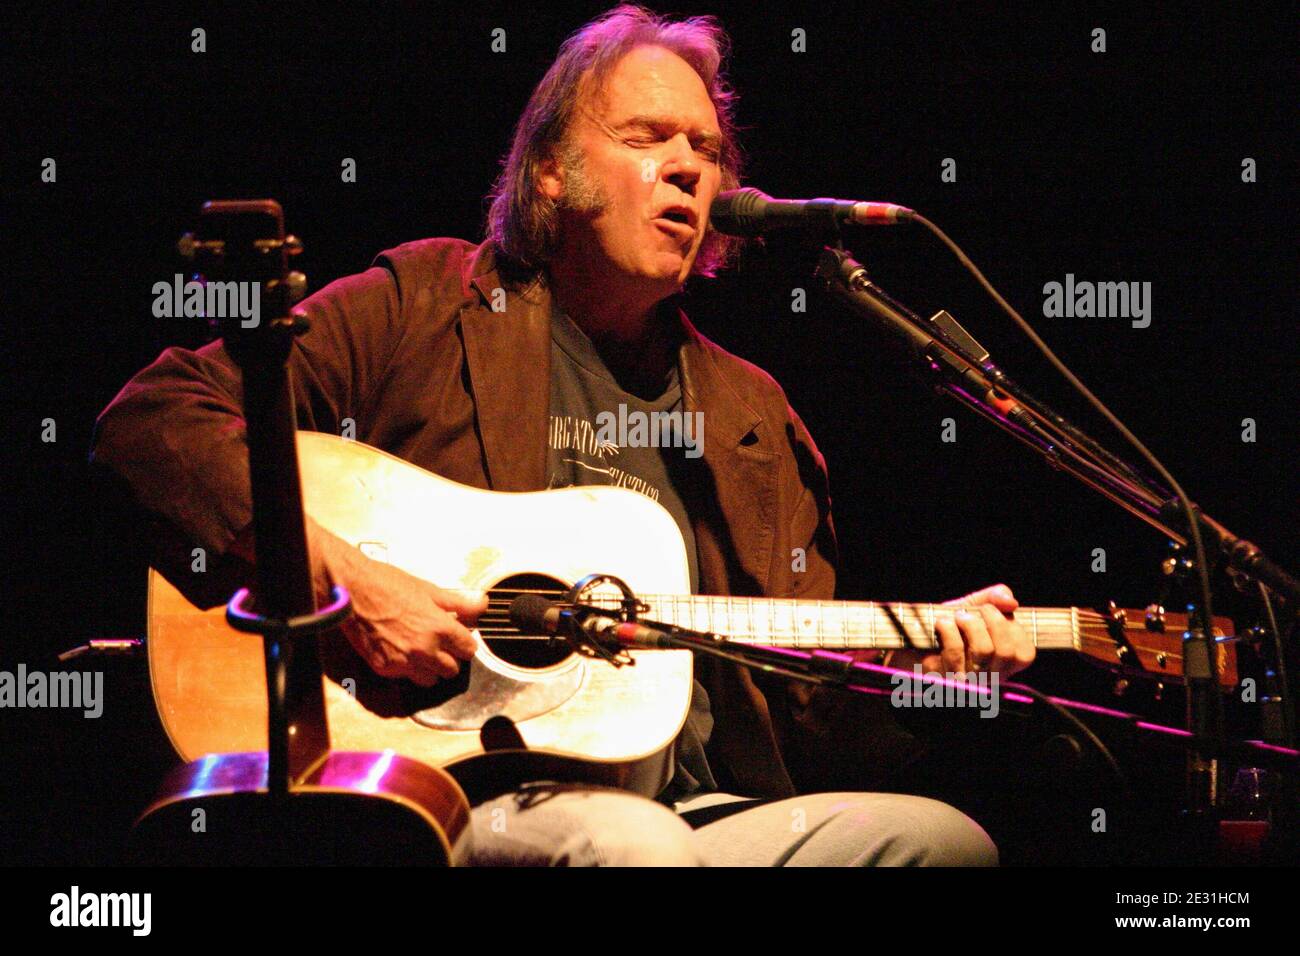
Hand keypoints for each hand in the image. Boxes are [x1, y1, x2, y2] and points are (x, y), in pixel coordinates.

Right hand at [308, 519, 485, 685]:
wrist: (350, 590)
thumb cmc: (388, 584)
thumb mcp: (428, 589)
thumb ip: (459, 602)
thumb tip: (483, 604)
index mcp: (440, 628)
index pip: (469, 650)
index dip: (465, 643)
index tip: (459, 637)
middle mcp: (424, 649)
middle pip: (452, 670)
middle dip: (450, 658)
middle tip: (440, 643)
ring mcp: (403, 662)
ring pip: (431, 680)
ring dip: (430, 669)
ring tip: (421, 650)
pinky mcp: (384, 668)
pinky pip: (405, 677)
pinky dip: (406, 668)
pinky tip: (400, 650)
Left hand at [921, 583, 1034, 677]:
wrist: (911, 639)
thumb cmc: (948, 624)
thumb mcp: (974, 606)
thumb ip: (995, 598)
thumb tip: (1011, 601)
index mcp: (1003, 664)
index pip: (1024, 654)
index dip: (1012, 628)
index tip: (992, 614)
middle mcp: (988, 677)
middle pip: (1006, 651)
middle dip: (991, 621)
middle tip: (973, 613)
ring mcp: (966, 681)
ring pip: (983, 651)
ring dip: (970, 624)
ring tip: (958, 617)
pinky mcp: (943, 679)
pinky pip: (954, 652)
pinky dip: (948, 629)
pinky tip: (941, 623)